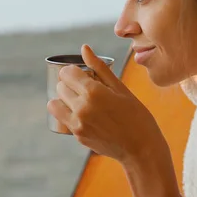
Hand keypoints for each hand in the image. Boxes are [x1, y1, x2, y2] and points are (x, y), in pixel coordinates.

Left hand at [47, 44, 167, 163]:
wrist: (141, 149)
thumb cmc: (137, 115)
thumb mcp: (121, 88)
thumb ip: (99, 67)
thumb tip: (84, 48)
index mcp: (94, 92)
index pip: (67, 73)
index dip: (73, 71)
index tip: (80, 73)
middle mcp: (82, 108)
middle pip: (60, 86)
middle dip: (69, 84)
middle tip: (84, 88)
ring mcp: (78, 124)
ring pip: (54, 103)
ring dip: (63, 99)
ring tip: (78, 100)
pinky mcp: (77, 136)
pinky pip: (62, 118)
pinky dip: (68, 114)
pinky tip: (84, 114)